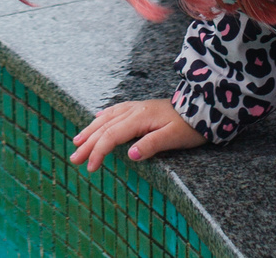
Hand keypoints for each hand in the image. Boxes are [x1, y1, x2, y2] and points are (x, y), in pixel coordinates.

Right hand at [70, 98, 206, 170]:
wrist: (201, 108)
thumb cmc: (188, 126)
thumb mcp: (173, 138)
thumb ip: (151, 145)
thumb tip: (130, 155)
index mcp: (139, 118)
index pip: (112, 136)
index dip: (98, 151)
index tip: (90, 167)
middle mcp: (133, 111)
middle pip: (104, 127)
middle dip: (87, 143)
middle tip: (74, 158)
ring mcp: (136, 108)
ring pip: (106, 118)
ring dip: (90, 130)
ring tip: (77, 141)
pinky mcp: (140, 108)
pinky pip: (115, 111)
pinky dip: (102, 117)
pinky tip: (96, 119)